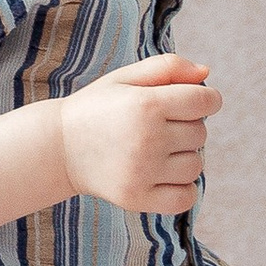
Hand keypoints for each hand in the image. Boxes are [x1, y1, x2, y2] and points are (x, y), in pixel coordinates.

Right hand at [57, 53, 218, 213]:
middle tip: (158, 126)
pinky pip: (185, 197)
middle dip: (187, 126)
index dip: (207, 99)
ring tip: (157, 151)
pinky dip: (183, 188)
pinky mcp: (137, 198)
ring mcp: (142, 172)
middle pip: (200, 133)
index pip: (205, 101)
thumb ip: (167, 67)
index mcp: (146, 104)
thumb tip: (207, 73)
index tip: (195, 102)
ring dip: (184, 157)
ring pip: (196, 165)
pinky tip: (163, 175)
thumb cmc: (97, 108)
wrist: (58, 148)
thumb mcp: (125, 78)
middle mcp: (147, 139)